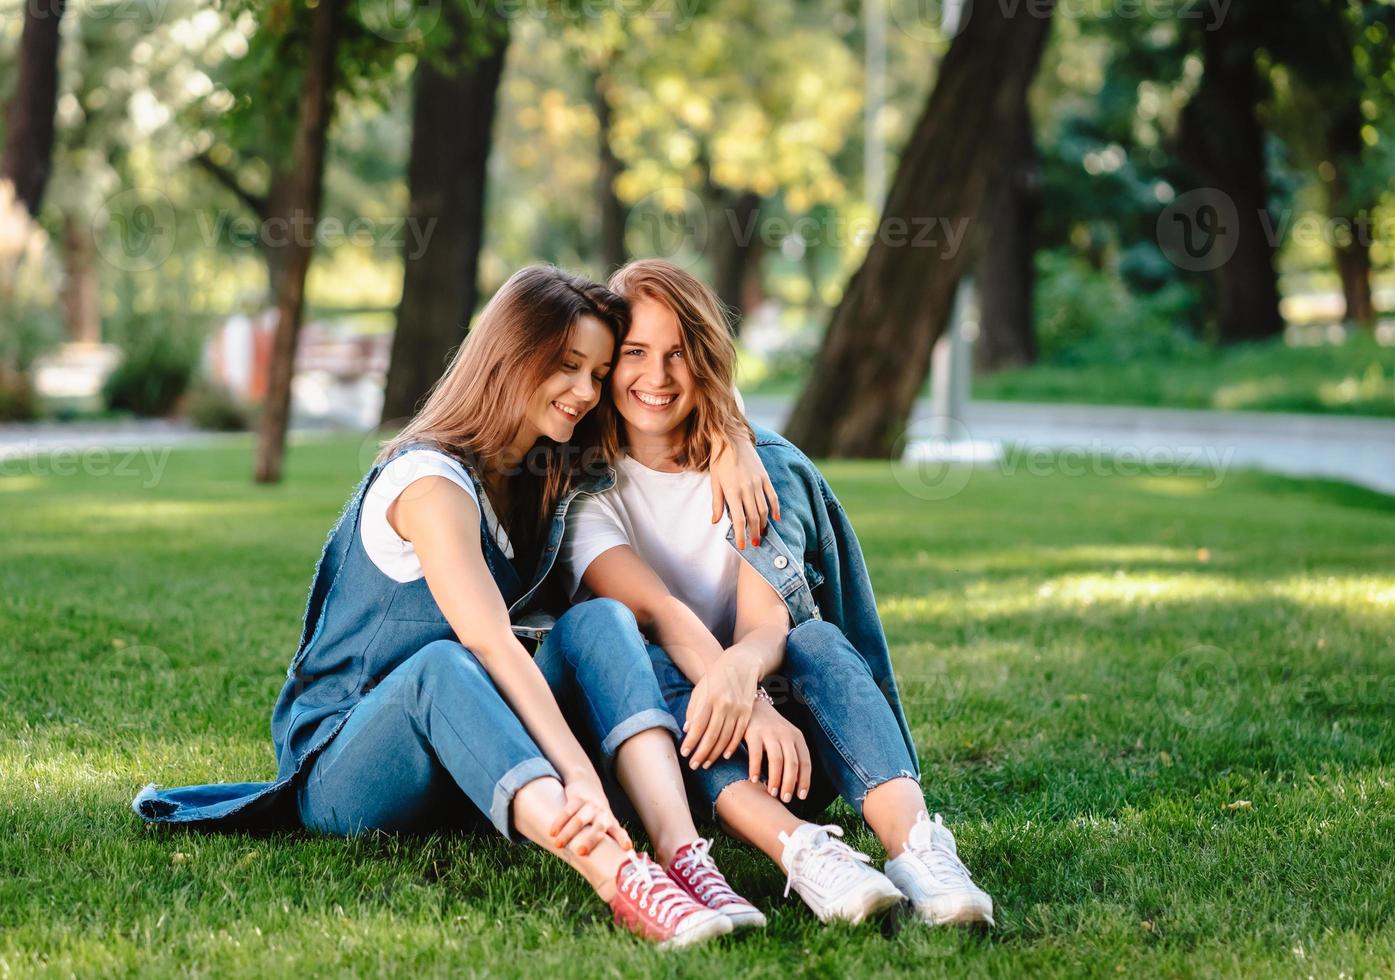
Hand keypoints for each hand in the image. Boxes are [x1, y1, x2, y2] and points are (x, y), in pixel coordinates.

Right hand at [549, 777, 631, 855]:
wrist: (586, 782)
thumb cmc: (596, 812)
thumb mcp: (604, 822)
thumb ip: (605, 840)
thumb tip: (601, 868)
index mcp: (611, 822)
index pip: (619, 832)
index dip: (623, 840)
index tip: (627, 848)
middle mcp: (602, 813)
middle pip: (598, 827)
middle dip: (590, 840)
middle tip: (580, 852)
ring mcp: (590, 805)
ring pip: (579, 820)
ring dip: (568, 833)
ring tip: (558, 844)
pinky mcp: (578, 798)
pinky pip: (567, 811)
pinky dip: (559, 822)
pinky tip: (552, 832)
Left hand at [680, 650, 761, 767]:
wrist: (742, 663)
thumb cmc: (716, 676)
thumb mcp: (701, 688)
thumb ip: (694, 709)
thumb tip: (687, 730)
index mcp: (710, 697)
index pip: (699, 725)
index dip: (691, 741)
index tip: (684, 753)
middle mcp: (724, 704)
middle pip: (712, 735)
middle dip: (701, 753)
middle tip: (693, 765)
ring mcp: (738, 709)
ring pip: (726, 737)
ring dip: (715, 753)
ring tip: (706, 764)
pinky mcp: (747, 712)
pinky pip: (739, 734)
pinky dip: (732, 746)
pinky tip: (725, 756)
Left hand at [709, 435, 780, 550]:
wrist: (731, 439)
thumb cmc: (719, 461)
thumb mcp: (714, 482)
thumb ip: (717, 503)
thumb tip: (715, 521)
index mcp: (732, 491)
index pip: (739, 519)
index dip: (741, 535)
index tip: (742, 546)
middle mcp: (747, 489)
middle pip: (753, 517)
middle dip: (754, 533)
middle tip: (755, 544)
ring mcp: (758, 483)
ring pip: (764, 509)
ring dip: (763, 523)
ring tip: (761, 533)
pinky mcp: (765, 477)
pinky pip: (773, 496)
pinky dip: (775, 508)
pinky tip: (776, 518)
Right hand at [744, 701, 811, 803]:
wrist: (753, 705)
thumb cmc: (771, 728)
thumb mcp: (786, 737)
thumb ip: (791, 755)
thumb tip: (794, 785)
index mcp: (797, 737)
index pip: (805, 762)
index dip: (804, 781)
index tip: (801, 796)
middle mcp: (785, 734)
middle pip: (792, 763)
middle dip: (789, 784)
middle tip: (785, 799)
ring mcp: (770, 733)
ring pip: (777, 760)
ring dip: (775, 779)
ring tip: (772, 793)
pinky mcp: (753, 732)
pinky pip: (756, 754)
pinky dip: (756, 769)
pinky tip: (754, 780)